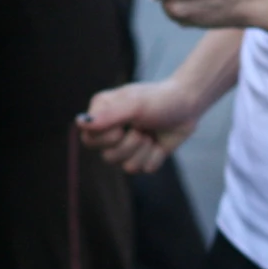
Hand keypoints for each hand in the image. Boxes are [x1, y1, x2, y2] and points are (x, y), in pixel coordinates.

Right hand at [79, 78, 209, 173]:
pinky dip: (155, 157)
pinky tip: (159, 143)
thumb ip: (108, 116)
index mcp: (101, 114)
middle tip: (141, 130)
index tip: (122, 126)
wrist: (187, 105)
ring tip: (151, 134)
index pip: (88, 139)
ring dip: (144, 151)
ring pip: (126, 167)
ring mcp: (126, 146)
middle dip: (129, 146)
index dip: (106, 138)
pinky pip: (143, 169)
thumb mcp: (134, 104)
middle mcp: (110, 131)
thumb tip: (80, 123)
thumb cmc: (159, 99)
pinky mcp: (143, 157)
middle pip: (107, 157)